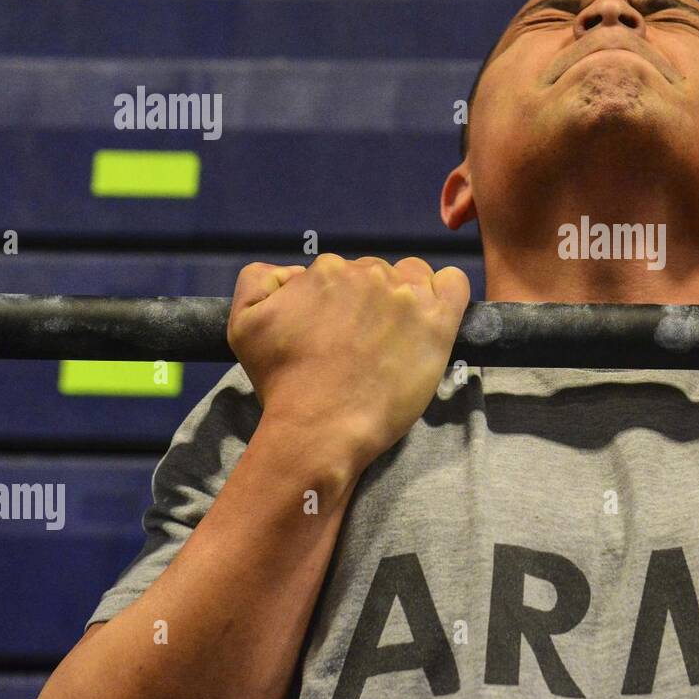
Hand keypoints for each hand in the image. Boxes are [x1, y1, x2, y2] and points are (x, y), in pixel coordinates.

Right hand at [227, 254, 470, 465]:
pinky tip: (432, 317)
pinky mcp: (438, 322)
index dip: (340, 302)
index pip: (343, 271)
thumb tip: (292, 272)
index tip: (339, 333)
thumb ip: (259, 280)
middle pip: (378, 274)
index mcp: (326, 270)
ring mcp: (406, 297)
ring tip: (395, 339)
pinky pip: (455, 284)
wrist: (319, 428)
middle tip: (363, 343)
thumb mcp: (244, 324)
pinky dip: (447, 292)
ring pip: (414, 276)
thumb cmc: (282, 384)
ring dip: (406, 298)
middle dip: (371, 302)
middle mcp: (368, 275)